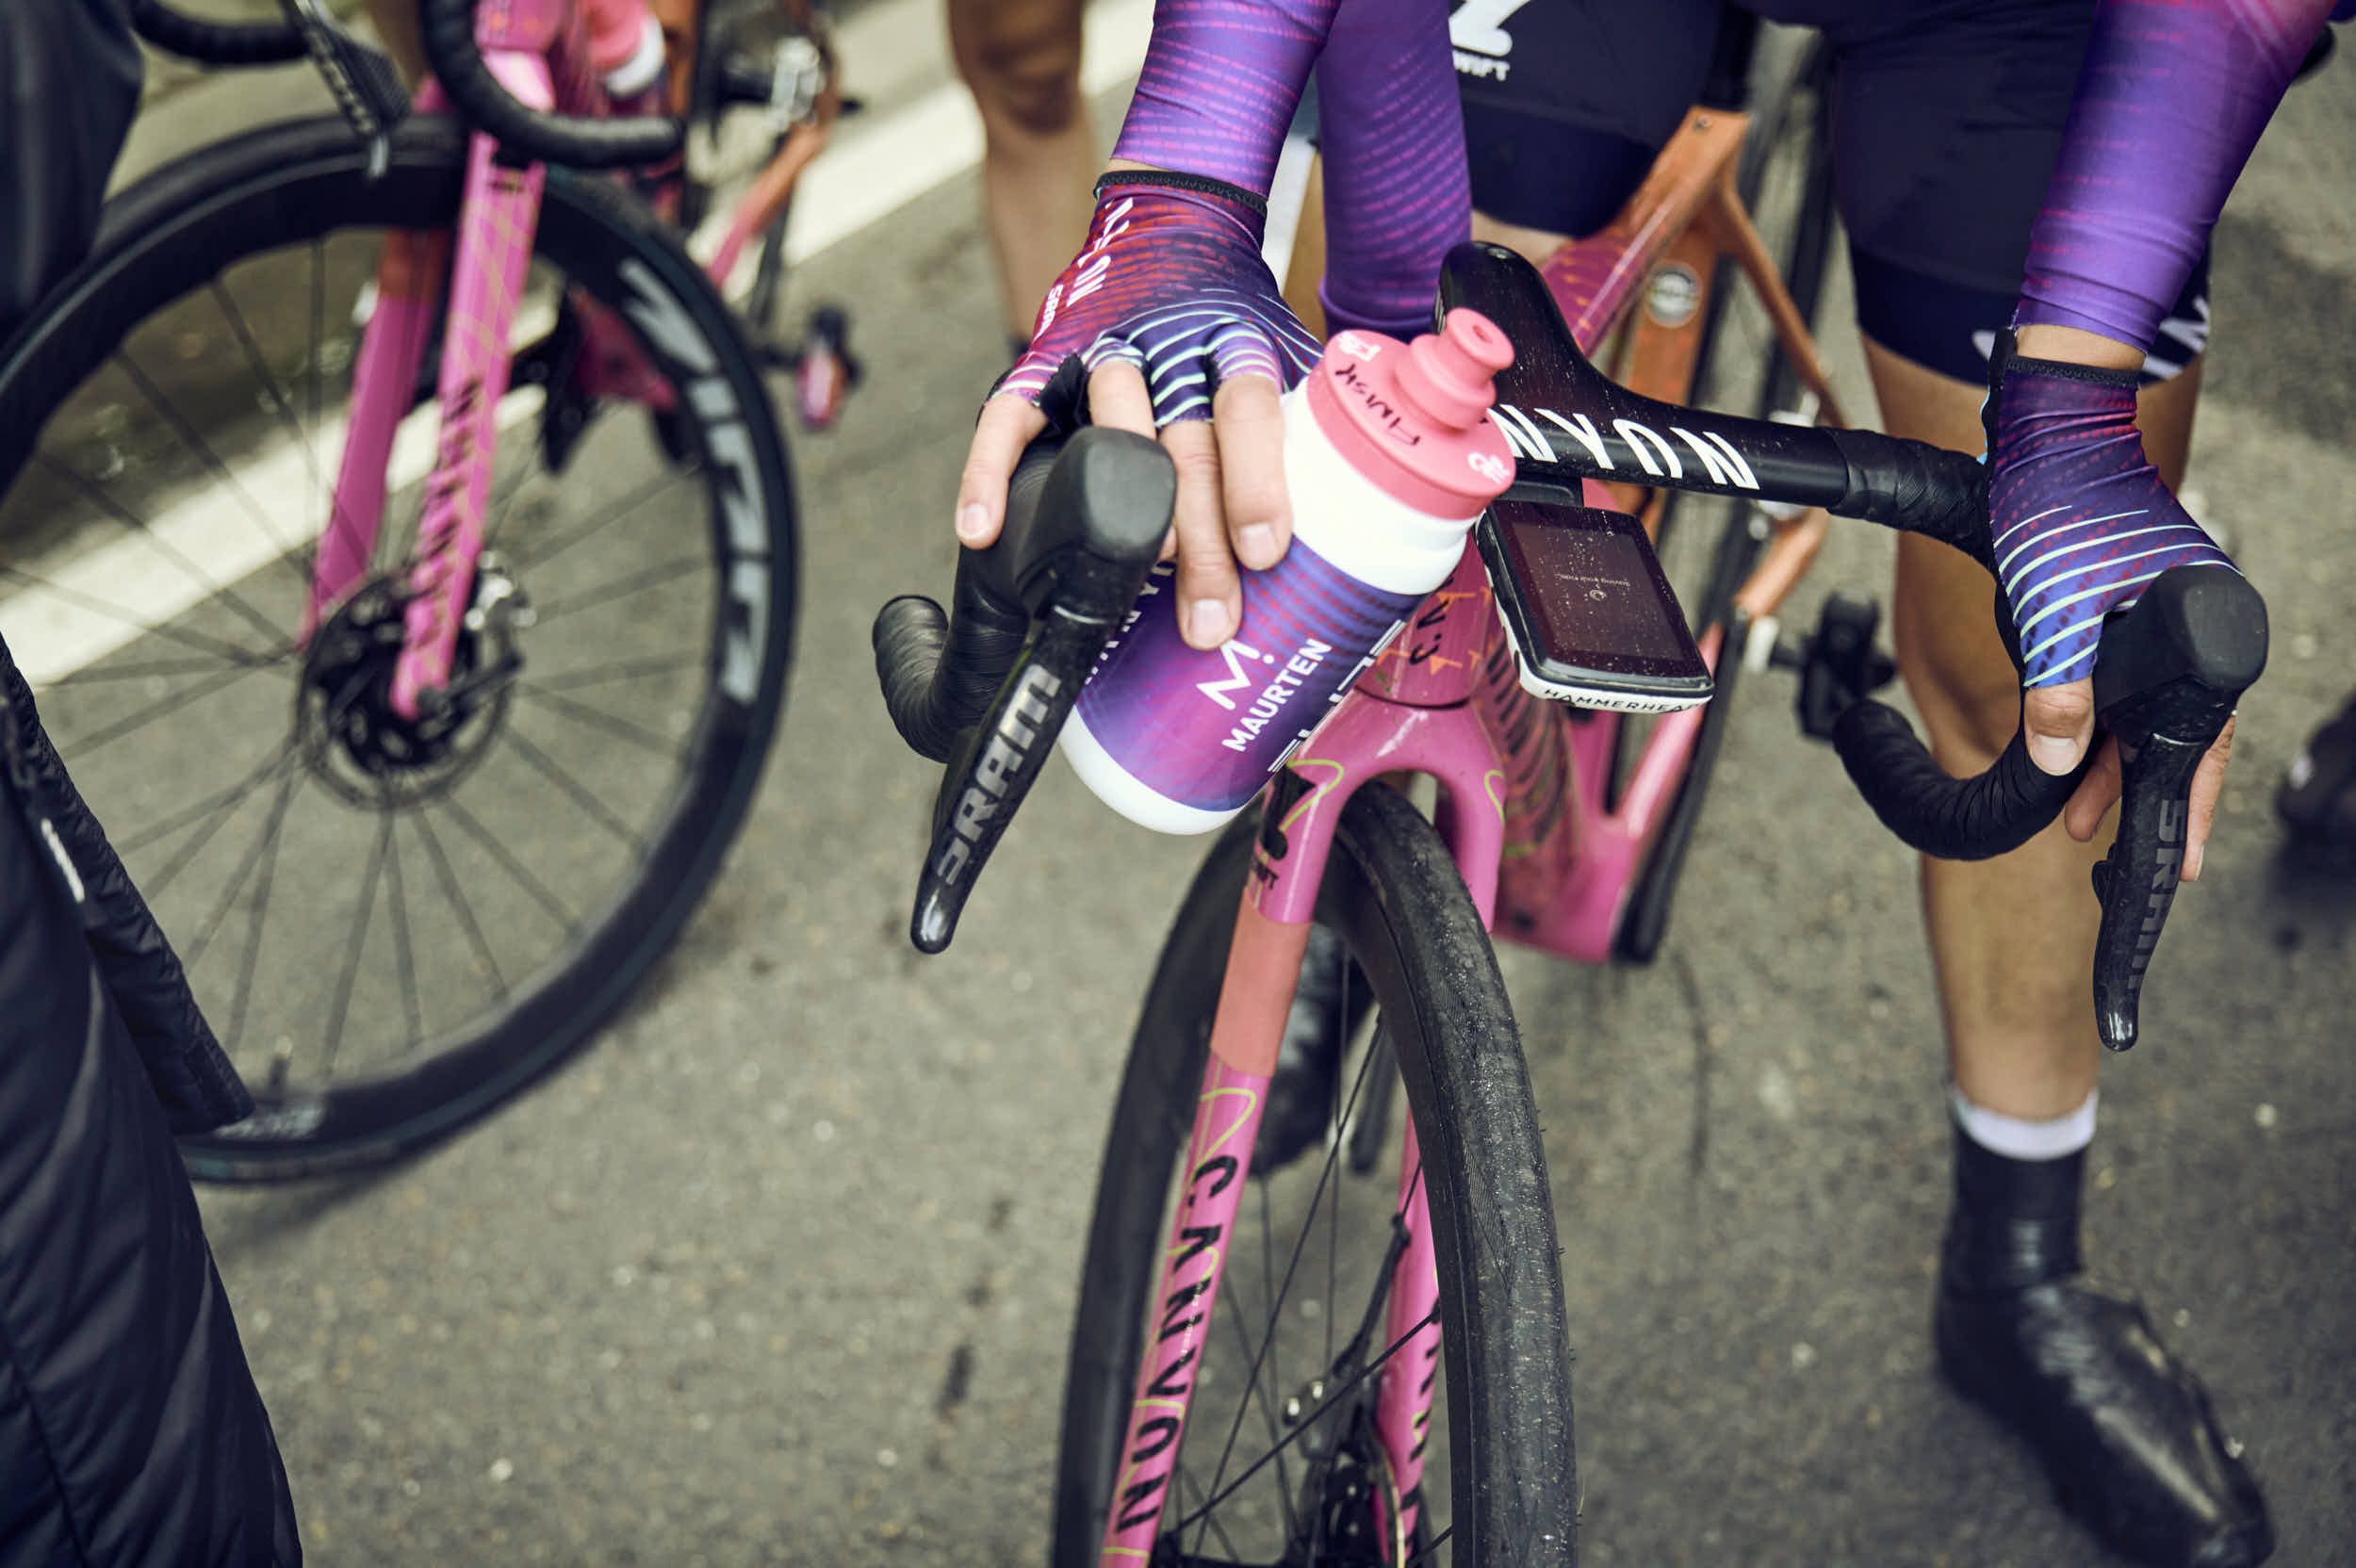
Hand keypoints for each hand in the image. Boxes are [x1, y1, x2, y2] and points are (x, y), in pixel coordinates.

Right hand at [953, 173, 1321, 647]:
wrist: (1168, 223)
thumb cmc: (1237, 321)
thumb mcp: (1290, 351)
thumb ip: (1321, 424)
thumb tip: (1383, 534)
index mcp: (1237, 341)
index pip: (1248, 408)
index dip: (1257, 480)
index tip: (1266, 552)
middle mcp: (1169, 344)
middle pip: (1182, 441)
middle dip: (1197, 537)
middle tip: (1208, 620)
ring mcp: (1100, 350)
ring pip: (1109, 430)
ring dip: (1119, 508)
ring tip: (1125, 583)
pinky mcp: (1041, 360)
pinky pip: (1008, 415)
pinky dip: (988, 471)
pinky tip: (983, 531)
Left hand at [1994, 329, 2239, 876]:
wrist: (2052, 421)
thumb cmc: (2060, 498)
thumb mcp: (2051, 607)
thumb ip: (2058, 687)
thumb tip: (2061, 762)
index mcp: (2206, 624)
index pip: (2205, 737)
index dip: (2186, 801)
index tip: (2176, 858)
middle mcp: (2202, 618)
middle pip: (2183, 732)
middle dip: (2146, 795)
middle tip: (2119, 856)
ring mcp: (2170, 607)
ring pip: (2153, 709)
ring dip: (2117, 760)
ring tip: (2085, 817)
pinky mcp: (2136, 596)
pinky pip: (2133, 678)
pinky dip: (2107, 718)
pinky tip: (2081, 750)